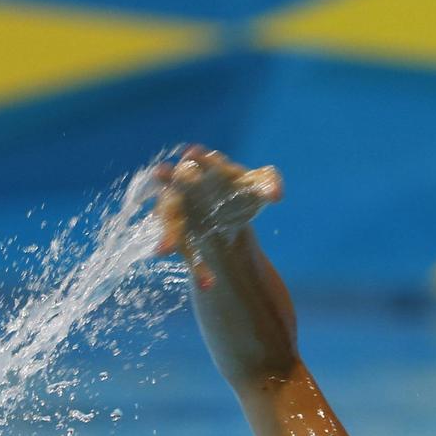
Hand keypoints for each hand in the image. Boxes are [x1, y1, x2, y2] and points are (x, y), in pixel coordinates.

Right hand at [152, 145, 282, 288]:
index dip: (197, 157)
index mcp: (207, 168)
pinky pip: (184, 251)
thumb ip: (270, 184)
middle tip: (159, 172)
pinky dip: (196, 268)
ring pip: (169, 221)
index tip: (193, 152)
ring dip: (168, 235)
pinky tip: (207, 284)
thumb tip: (276, 194)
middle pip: (173, 182)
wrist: (229, 217)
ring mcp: (177, 210)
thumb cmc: (242, 194)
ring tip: (164, 250)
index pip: (201, 159)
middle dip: (168, 179)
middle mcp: (184, 186)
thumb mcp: (259, 188)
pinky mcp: (179, 236)